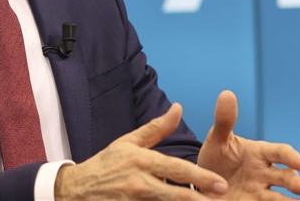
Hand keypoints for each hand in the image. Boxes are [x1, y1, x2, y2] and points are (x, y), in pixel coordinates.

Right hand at [55, 103, 228, 199]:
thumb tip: (178, 108)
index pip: (176, 170)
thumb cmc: (107, 164)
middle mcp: (139, 183)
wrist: (77, 190)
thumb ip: (157, 128)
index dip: (200, 177)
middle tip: (222, 198)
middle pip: (176, 194)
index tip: (221, 183)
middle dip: (200, 199)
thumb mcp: (129, 142)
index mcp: (142, 161)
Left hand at [197, 91, 299, 199]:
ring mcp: (260, 193)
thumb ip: (224, 121)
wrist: (201, 182)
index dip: (290, 156)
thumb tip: (226, 94)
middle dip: (295, 181)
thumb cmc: (216, 157)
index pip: (280, 153)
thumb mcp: (217, 139)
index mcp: (260, 154)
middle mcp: (265, 174)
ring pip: (279, 198)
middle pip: (285, 177)